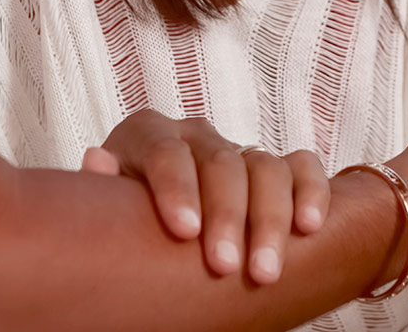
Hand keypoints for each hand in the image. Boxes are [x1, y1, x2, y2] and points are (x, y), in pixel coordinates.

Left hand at [82, 109, 328, 283]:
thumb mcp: (105, 198)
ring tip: (265, 272)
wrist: (161, 210)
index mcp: (150, 135)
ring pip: (266, 168)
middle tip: (226, 267)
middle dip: (228, 217)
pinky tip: (310, 227)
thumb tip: (95, 163)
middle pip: (221, 164)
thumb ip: (103, 185)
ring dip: (271, 219)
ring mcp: (239, 148)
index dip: (177, 189)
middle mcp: (197, 137)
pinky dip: (312, 191)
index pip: (166, 152)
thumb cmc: (128, 209)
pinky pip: (302, 166)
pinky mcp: (276, 164)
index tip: (185, 232)